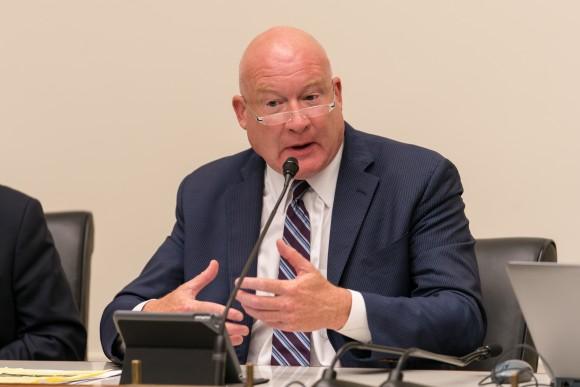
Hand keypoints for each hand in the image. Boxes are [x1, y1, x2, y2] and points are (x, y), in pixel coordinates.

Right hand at [143, 260, 248, 344]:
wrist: (154, 315)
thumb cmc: (172, 302)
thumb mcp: (188, 287)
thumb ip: (204, 277)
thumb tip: (214, 264)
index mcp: (190, 306)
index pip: (212, 310)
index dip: (226, 313)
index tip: (238, 316)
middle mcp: (190, 319)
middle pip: (214, 326)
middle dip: (232, 329)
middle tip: (244, 330)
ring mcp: (190, 330)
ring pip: (212, 337)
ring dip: (228, 339)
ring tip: (240, 338)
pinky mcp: (190, 336)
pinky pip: (207, 341)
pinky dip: (220, 342)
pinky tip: (230, 341)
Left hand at [235, 240, 351, 331]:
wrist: (334, 308)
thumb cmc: (321, 289)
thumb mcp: (307, 268)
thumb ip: (291, 255)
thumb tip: (280, 243)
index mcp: (291, 288)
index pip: (264, 285)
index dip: (249, 283)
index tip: (240, 282)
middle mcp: (288, 304)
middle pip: (259, 302)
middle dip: (244, 298)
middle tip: (237, 294)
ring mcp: (288, 317)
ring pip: (262, 315)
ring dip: (250, 309)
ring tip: (244, 303)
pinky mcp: (290, 326)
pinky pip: (270, 324)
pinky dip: (261, 318)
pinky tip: (258, 313)